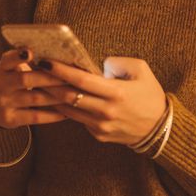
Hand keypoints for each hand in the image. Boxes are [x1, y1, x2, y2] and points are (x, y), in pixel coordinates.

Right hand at [0, 49, 69, 128]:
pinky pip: (35, 117)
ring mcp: (4, 103)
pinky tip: (66, 113)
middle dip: (49, 78)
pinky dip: (52, 115)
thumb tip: (57, 54)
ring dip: (56, 96)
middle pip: (25, 80)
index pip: (7, 60)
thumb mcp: (13, 70)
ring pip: (34, 98)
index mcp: (3, 69)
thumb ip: (29, 61)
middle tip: (69, 77)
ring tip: (73, 93)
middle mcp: (2, 85)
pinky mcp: (10, 119)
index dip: (17, 56)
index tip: (30, 52)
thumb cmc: (14, 83)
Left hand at [37, 56, 165, 145]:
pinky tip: (56, 97)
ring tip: (39, 82)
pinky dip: (66, 108)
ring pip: (69, 110)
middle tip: (34, 69)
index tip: (45, 61)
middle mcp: (106, 111)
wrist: (160, 129)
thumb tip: (95, 64)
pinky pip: (78, 119)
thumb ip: (117, 62)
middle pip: (69, 96)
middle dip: (49, 82)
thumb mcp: (141, 71)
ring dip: (53, 96)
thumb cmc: (150, 95)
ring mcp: (100, 126)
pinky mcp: (98, 135)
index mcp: (116, 93)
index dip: (61, 70)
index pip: (81, 80)